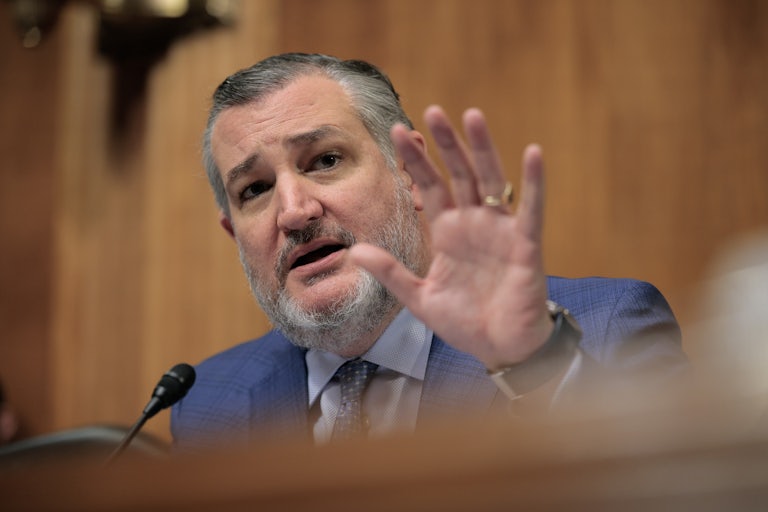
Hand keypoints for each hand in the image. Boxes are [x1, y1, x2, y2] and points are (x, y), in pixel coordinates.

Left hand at [349, 106, 552, 369]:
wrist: (501, 349)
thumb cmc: (464, 322)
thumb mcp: (419, 298)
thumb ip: (391, 273)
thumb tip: (355, 251)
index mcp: (447, 233)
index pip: (429, 187)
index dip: (416, 160)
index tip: (398, 131)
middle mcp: (473, 224)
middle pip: (458, 174)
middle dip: (445, 143)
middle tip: (431, 111)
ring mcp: (500, 230)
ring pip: (491, 180)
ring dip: (482, 149)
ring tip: (471, 116)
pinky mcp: (525, 244)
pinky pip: (531, 209)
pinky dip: (534, 182)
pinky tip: (533, 153)